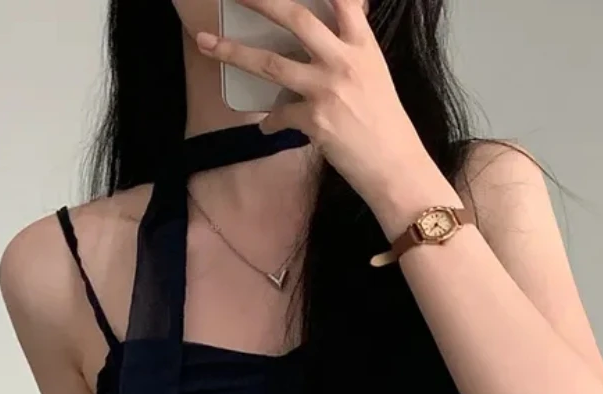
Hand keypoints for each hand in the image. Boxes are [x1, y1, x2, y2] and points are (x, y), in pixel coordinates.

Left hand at [195, 0, 428, 209]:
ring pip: (271, 63)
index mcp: (363, 47)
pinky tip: (266, 127)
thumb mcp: (377, 76)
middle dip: (260, 1)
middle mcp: (344, 61)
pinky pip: (279, 115)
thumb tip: (340, 27)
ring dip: (234, 52)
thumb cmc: (387, 126)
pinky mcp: (314, 120)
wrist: (395, 168)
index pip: (343, 1)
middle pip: (296, 18)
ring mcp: (327, 89)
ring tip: (207, 43)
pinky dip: (270, 122)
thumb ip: (354, 50)